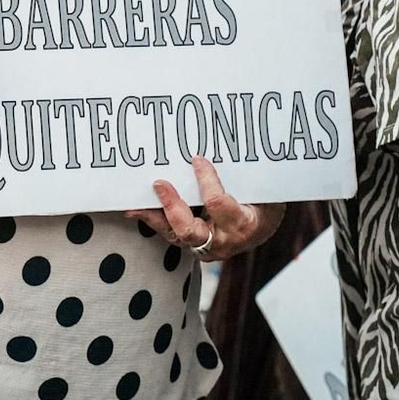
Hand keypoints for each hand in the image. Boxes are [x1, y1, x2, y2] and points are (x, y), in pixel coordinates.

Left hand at [126, 157, 281, 262]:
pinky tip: (137, 209)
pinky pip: (171, 234)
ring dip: (153, 218)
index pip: (217, 203)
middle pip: (188, 230)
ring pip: (174, 235)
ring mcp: (205, 247)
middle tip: (159, 183)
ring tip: (132, 205)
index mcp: (242, 225)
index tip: (197, 158)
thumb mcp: (265, 192)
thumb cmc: (264, 204)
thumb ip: (245, 178)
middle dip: (171, 205)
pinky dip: (154, 220)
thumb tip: (216, 152)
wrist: (263, 230)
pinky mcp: (193, 245)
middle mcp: (221, 241)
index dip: (206, 180)